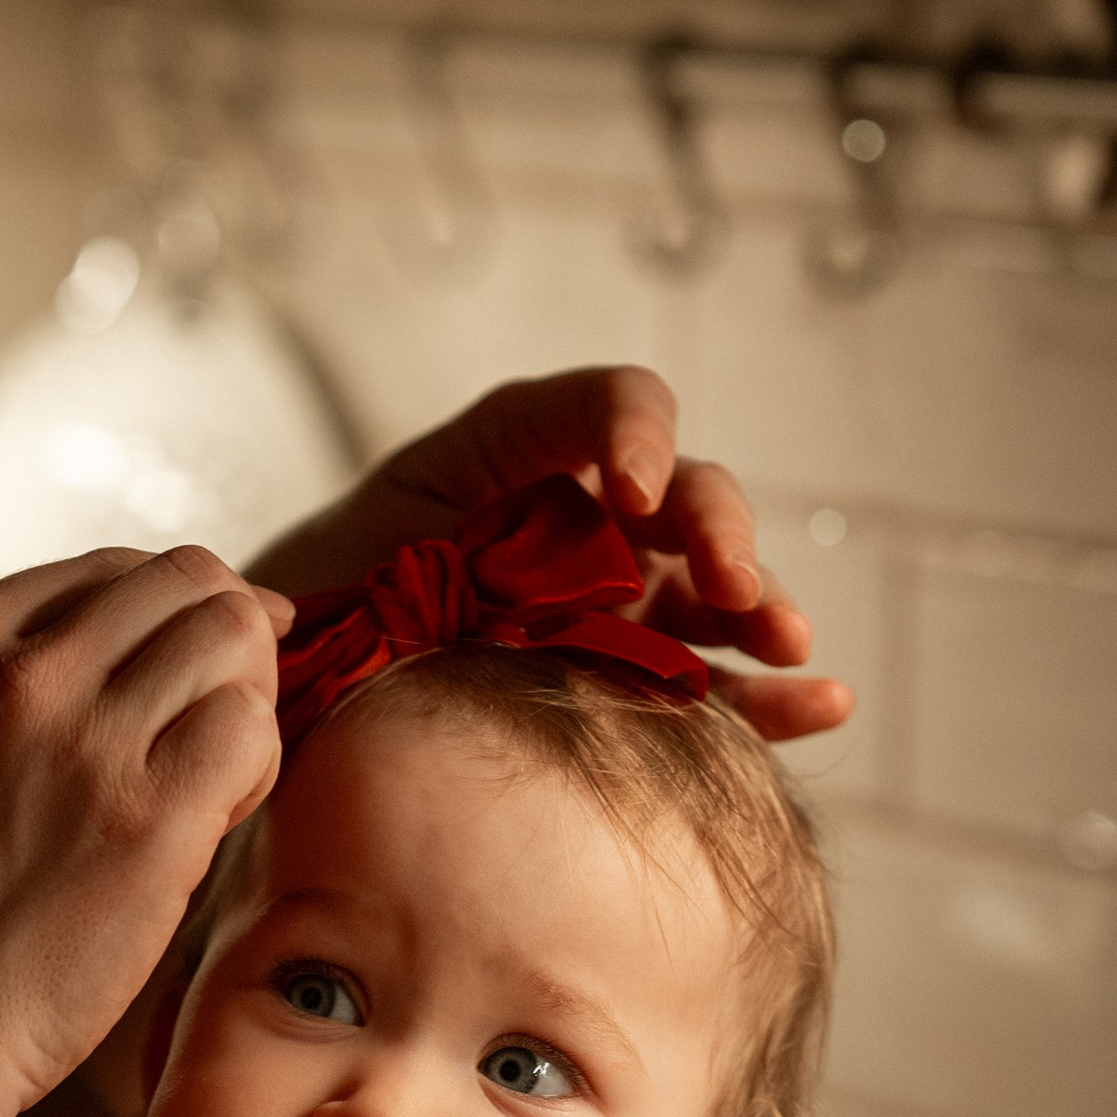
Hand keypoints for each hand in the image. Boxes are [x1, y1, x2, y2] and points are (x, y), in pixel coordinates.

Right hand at [0, 544, 288, 1116]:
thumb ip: (15, 695)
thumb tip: (151, 659)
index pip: (115, 571)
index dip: (175, 618)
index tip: (189, 677)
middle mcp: (18, 672)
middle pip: (191, 583)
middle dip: (228, 647)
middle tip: (215, 731)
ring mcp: (84, 739)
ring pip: (234, 640)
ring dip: (245, 705)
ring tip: (208, 785)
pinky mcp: (148, 816)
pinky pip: (252, 729)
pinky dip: (255, 767)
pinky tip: (214, 821)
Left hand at [245, 366, 851, 746]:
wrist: (295, 713)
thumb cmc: (304, 621)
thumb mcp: (325, 558)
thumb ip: (371, 540)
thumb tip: (371, 563)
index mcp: (513, 459)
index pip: (610, 404)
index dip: (633, 431)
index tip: (625, 490)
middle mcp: (579, 519)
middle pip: (684, 493)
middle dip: (716, 528)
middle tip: (723, 582)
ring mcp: (615, 604)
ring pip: (714, 587)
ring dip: (762, 604)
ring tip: (784, 639)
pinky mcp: (631, 685)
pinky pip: (714, 688)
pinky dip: (770, 697)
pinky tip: (821, 704)